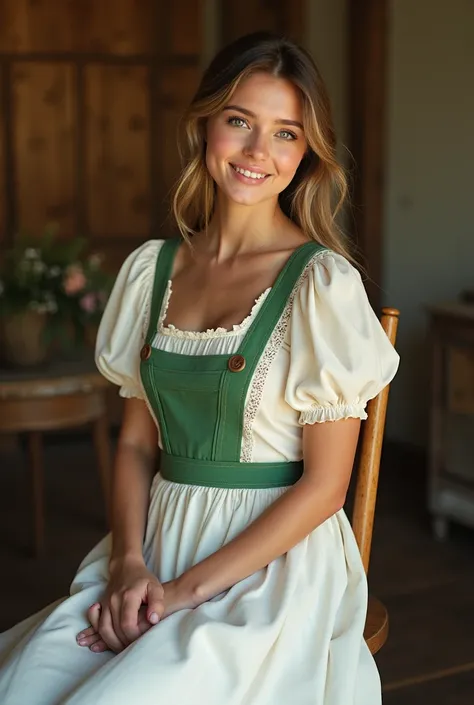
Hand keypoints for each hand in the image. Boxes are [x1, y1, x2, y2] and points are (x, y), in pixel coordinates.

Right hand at [76, 575, 196, 653]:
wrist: (125, 566)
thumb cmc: (143, 579)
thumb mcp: (156, 587)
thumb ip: (157, 603)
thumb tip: (153, 620)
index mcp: (128, 597)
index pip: (127, 624)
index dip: (134, 637)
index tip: (142, 642)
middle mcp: (113, 601)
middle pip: (114, 630)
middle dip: (123, 643)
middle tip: (133, 651)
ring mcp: (105, 603)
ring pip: (103, 629)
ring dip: (111, 643)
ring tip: (121, 651)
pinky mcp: (101, 606)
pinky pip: (96, 624)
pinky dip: (97, 635)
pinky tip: (99, 643)